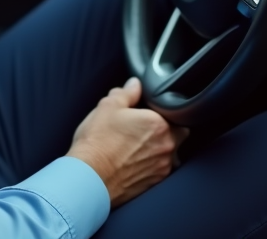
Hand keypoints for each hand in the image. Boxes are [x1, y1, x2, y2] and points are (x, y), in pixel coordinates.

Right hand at [65, 78, 188, 207]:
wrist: (90, 178)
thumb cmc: (98, 144)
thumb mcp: (107, 107)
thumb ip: (126, 93)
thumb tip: (134, 84)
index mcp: (159, 124)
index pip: (175, 113)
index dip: (162, 111)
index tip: (147, 111)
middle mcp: (166, 146)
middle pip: (177, 133)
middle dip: (164, 130)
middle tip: (142, 128)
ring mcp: (162, 166)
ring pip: (169, 153)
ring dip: (157, 149)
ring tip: (134, 147)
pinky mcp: (155, 183)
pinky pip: (159, 169)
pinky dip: (150, 165)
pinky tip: (132, 162)